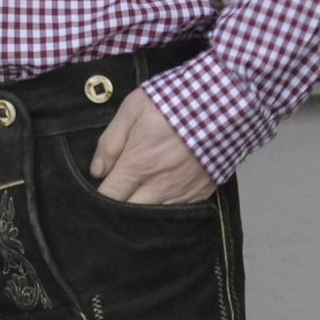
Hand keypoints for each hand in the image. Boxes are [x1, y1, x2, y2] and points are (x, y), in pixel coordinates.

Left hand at [89, 88, 218, 204]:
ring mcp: (181, 192)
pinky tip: (160, 196)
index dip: (99, 195)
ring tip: (136, 194)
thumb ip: (110, 142)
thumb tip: (96, 172)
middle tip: (116, 191)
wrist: (222, 106)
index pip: (109, 196)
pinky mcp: (200, 194)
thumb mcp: (132, 110)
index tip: (99, 187)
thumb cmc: (173, 103)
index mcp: (137, 164)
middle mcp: (158, 185)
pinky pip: (176, 211)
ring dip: (141, 208)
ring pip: (153, 216)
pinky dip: (165, 208)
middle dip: (117, 207)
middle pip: (128, 213)